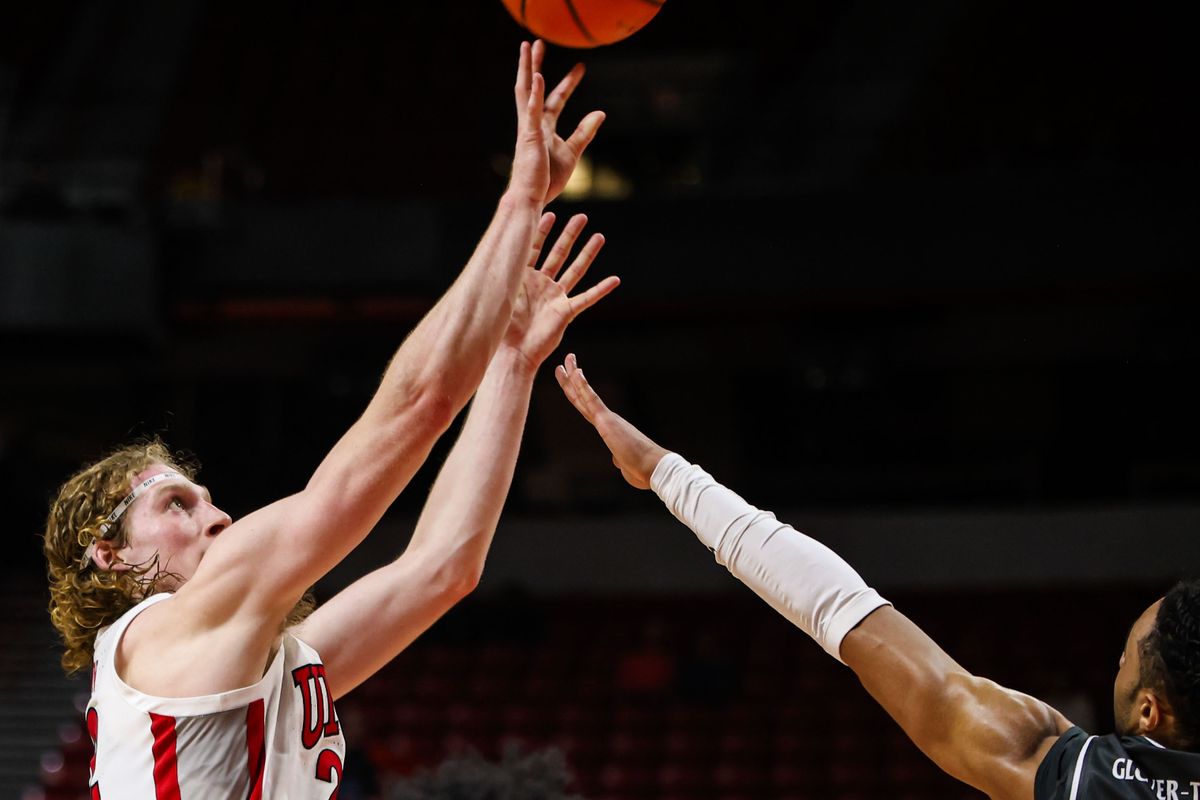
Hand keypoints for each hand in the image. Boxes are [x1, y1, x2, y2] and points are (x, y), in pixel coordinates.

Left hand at [502, 212, 618, 367]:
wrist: (513, 354)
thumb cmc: (503, 328)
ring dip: (588, 254)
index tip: (550, 212)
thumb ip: (505, 271)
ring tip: (599, 236)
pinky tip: (614, 280)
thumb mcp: (502, 293)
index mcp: (524, 278)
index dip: (542, 230)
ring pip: (575, 270)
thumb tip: (500, 245)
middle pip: (559, 254)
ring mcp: (555, 297)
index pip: (534, 247)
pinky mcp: (566, 312)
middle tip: (581, 217)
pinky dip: (601, 289)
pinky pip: (587, 298)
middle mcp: (542, 285)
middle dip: (570, 235)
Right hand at [510, 41, 605, 205]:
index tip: (580, 67)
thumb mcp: (572, 152)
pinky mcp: (529, 137)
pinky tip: (538, 77)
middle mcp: (533, 123)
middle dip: (535, 64)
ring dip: (527, 68)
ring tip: (529, 46)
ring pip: (526, 91)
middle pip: (533, 87)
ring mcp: (528, 128)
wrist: (532, 197)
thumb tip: (601, 112)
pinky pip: (531, 112)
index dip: (568, 83)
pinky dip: (534, 94)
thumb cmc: (548, 179)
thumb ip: (585, 132)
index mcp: (543, 128)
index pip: (556, 99)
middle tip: (538, 43)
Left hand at [555, 353, 668, 489]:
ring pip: (584, 395)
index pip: (588, 408)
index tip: (571, 381)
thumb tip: (617, 461)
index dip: (578, 394)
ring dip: (573, 377)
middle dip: (571, 380)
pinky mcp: (608, 421)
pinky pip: (592, 400)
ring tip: (567, 359)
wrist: (654, 468)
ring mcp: (607, 419)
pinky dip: (583, 386)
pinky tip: (576, 372)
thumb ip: (620, 459)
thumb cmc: (643, 469)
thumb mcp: (626, 465)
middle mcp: (608, 420)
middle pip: (583, 397)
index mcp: (609, 429)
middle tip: (565, 363)